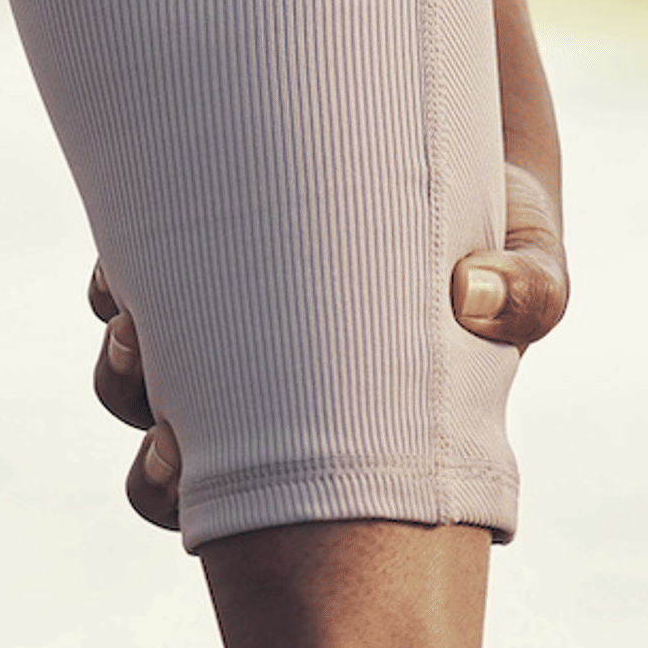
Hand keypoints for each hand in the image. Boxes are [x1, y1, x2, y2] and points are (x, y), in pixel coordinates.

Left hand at [89, 161, 564, 528]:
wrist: (460, 140)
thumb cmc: (496, 229)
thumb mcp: (533, 264)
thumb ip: (530, 293)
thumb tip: (474, 294)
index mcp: (328, 437)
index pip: (227, 508)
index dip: (182, 493)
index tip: (178, 462)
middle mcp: (262, 396)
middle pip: (165, 469)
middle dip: (150, 464)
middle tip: (163, 431)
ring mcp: (220, 329)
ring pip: (130, 377)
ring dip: (117, 366)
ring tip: (128, 329)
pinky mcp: (194, 252)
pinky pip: (122, 282)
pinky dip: (114, 279)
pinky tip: (127, 262)